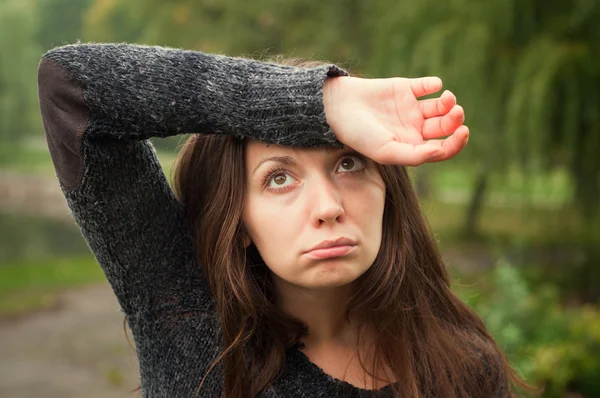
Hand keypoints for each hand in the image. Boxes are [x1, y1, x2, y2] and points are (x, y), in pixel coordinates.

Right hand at [323, 75, 468, 165]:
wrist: (337, 107)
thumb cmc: (358, 134)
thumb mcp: (385, 150)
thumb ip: (413, 155)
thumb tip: (439, 151)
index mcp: (410, 146)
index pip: (442, 148)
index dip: (456, 143)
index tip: (463, 132)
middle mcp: (413, 128)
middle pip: (444, 126)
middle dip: (454, 120)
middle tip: (456, 113)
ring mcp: (410, 108)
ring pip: (440, 106)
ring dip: (448, 102)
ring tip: (447, 99)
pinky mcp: (404, 88)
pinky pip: (426, 86)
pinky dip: (433, 84)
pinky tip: (432, 86)